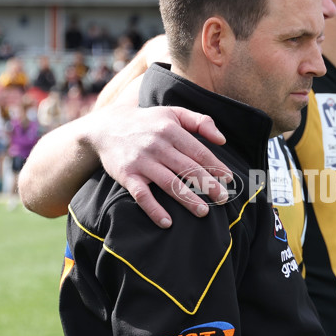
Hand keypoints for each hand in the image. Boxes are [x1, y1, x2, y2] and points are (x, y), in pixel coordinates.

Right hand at [91, 104, 230, 227]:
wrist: (106, 127)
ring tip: (203, 212)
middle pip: (187, 169)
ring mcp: (141, 162)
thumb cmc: (148, 122)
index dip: (215, 166)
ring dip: (187, 199)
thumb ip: (200, 122)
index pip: (198, 151)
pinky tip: (167, 222)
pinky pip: (142, 196)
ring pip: (169, 183)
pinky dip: (154, 210)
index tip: (228, 179)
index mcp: (171, 130)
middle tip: (223, 199)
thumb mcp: (173, 113)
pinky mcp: (127, 175)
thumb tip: (222, 140)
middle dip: (207, 185)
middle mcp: (157, 146)